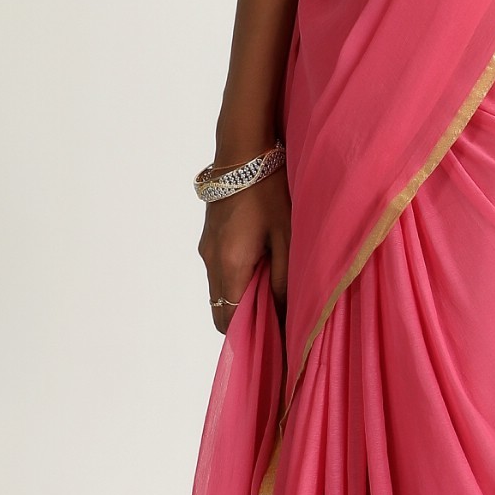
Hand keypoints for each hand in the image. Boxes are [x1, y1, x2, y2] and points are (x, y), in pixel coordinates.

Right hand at [198, 171, 289, 333]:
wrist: (243, 153)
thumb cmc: (270, 192)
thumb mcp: (287, 237)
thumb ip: (284, 279)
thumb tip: (283, 314)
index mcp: (230, 264)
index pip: (231, 321)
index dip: (251, 337)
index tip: (275, 341)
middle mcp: (211, 261)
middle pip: (222, 312)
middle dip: (247, 323)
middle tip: (278, 322)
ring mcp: (207, 250)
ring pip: (220, 294)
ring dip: (243, 301)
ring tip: (274, 295)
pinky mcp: (209, 240)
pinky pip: (219, 274)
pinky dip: (237, 283)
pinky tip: (263, 270)